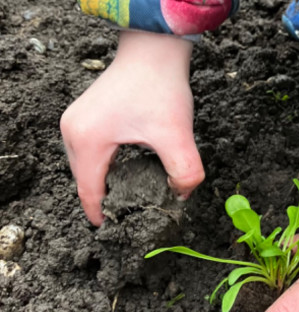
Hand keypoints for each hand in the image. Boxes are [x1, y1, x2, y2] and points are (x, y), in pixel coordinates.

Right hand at [60, 30, 201, 225]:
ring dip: (107, 183)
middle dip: (108, 200)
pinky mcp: (85, 116)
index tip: (118, 231)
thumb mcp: (177, 136)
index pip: (89, 192)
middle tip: (132, 216)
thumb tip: (181, 196)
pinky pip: (90, 152)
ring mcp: (75, 122)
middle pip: (85, 181)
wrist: (153, 51)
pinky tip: (128, 172)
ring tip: (132, 197)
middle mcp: (72, 132)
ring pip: (87, 167)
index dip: (104, 215)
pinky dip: (106, 166)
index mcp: (87, 141)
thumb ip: (185, 172)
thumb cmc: (160, 88)